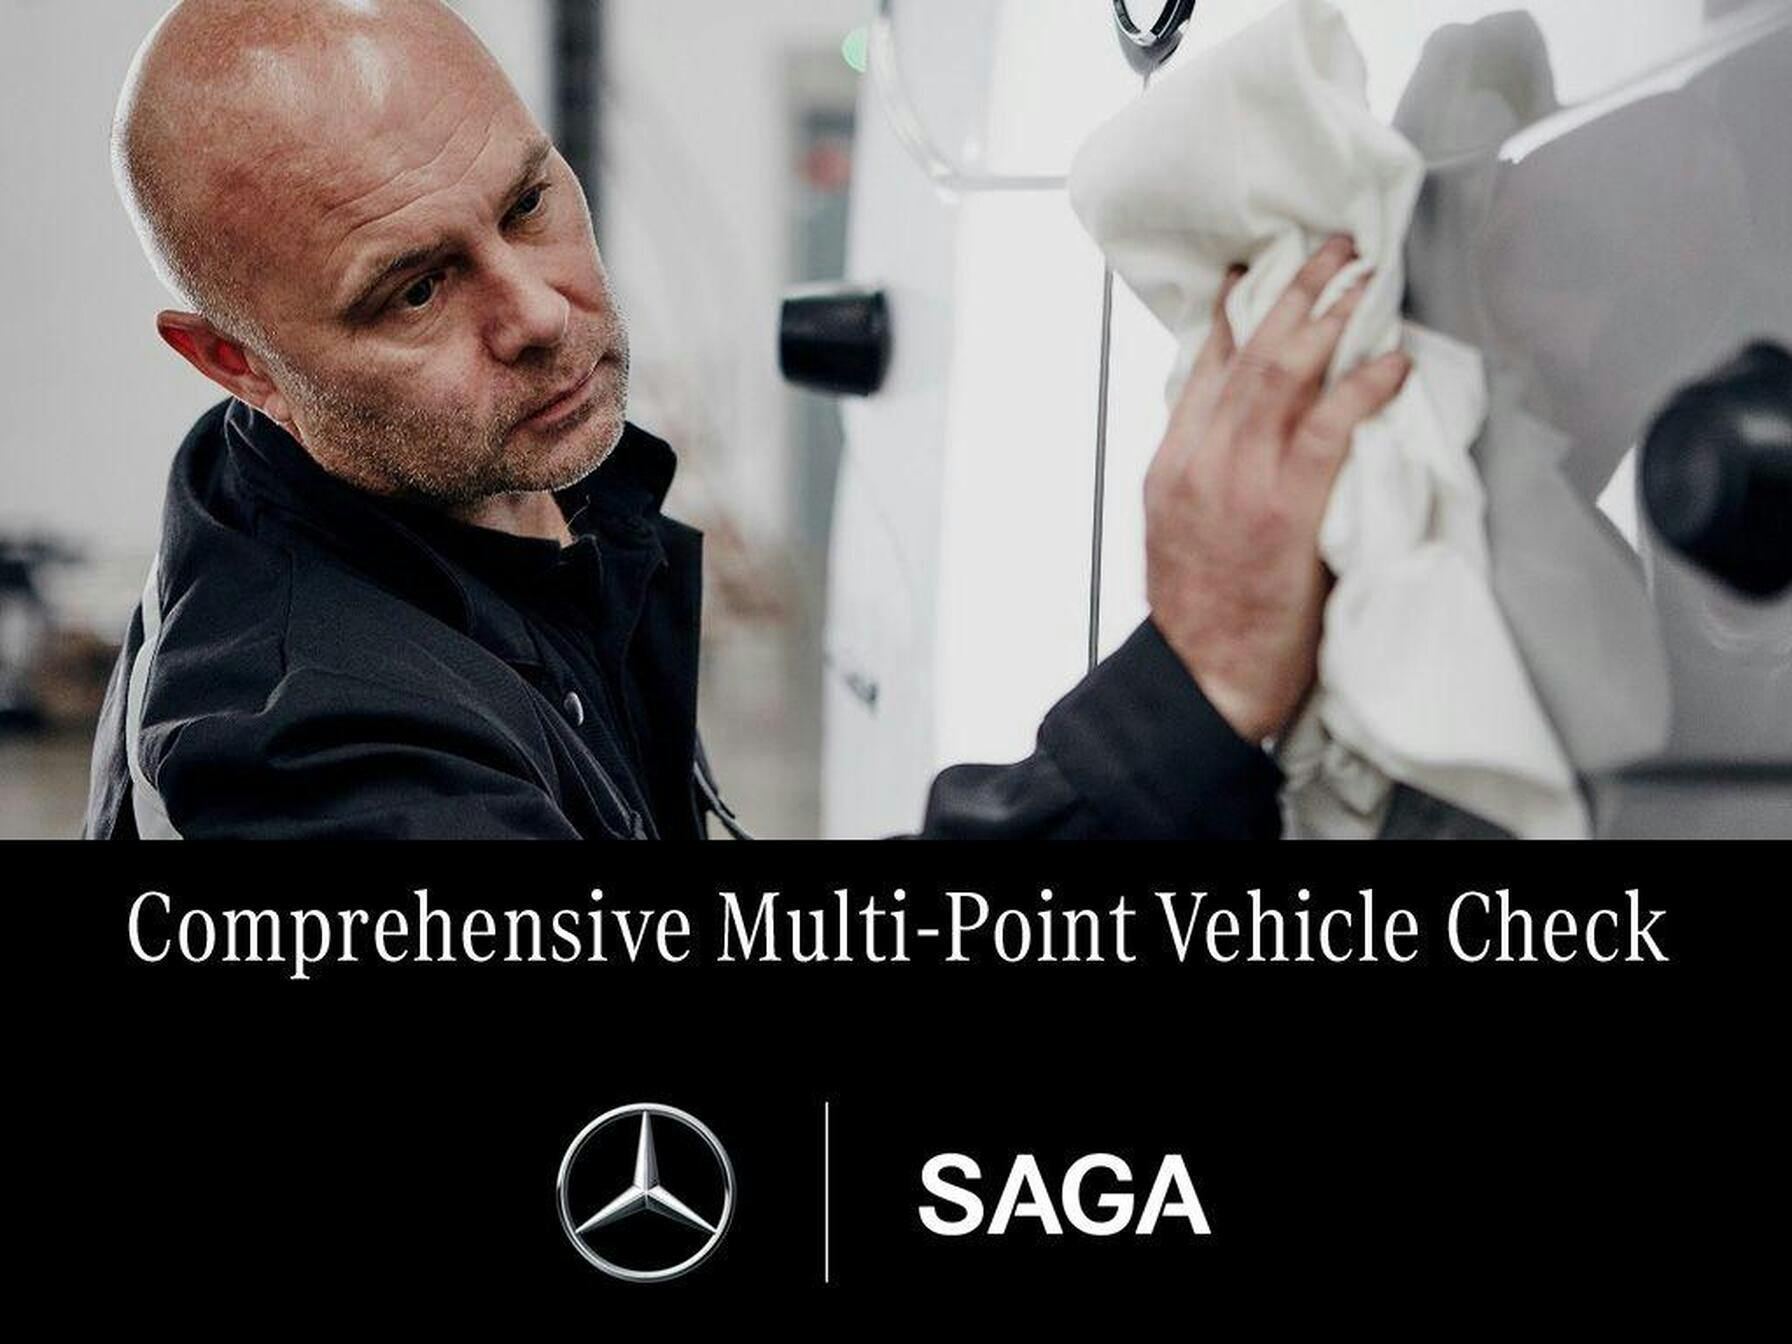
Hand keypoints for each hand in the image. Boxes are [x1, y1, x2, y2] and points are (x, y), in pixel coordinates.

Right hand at [1144, 235, 1411, 742]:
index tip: (1258, 276)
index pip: (1202, 369)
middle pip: (1246, 355)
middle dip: (1292, 293)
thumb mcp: (1178, 533)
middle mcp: (1199, 462)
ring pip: (1283, 374)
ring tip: (1362, 277)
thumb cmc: (1203, 618)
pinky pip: (1329, 427)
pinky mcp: (1286, 509)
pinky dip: (1362, 386)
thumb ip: (1202, 474)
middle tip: (1331, 250)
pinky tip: (1392, 361)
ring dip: (1328, 316)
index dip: (1234, 315)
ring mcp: (1241, 482)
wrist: (1203, 679)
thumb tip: (1237, 431)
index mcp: (1170, 466)